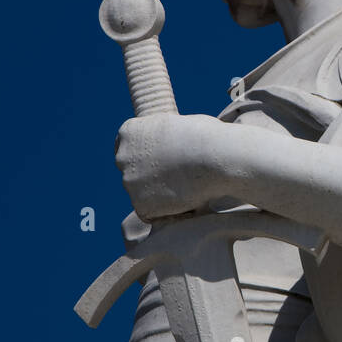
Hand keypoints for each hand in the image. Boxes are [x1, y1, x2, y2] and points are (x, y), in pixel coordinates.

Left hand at [114, 114, 242, 220]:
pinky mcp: (140, 205)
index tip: (166, 161)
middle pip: (133, 173)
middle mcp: (123, 157)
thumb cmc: (208, 138)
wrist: (218, 159)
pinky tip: (187, 202)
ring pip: (142, 195)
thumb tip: (169, 148)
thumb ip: (165, 139)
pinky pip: (152, 214)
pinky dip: (168, 212)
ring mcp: (129, 182)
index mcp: (130, 132)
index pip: (129, 149)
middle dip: (152, 178)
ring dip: (161, 196)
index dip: (149, 157)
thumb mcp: (179, 127)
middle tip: (180, 178)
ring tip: (190, 189)